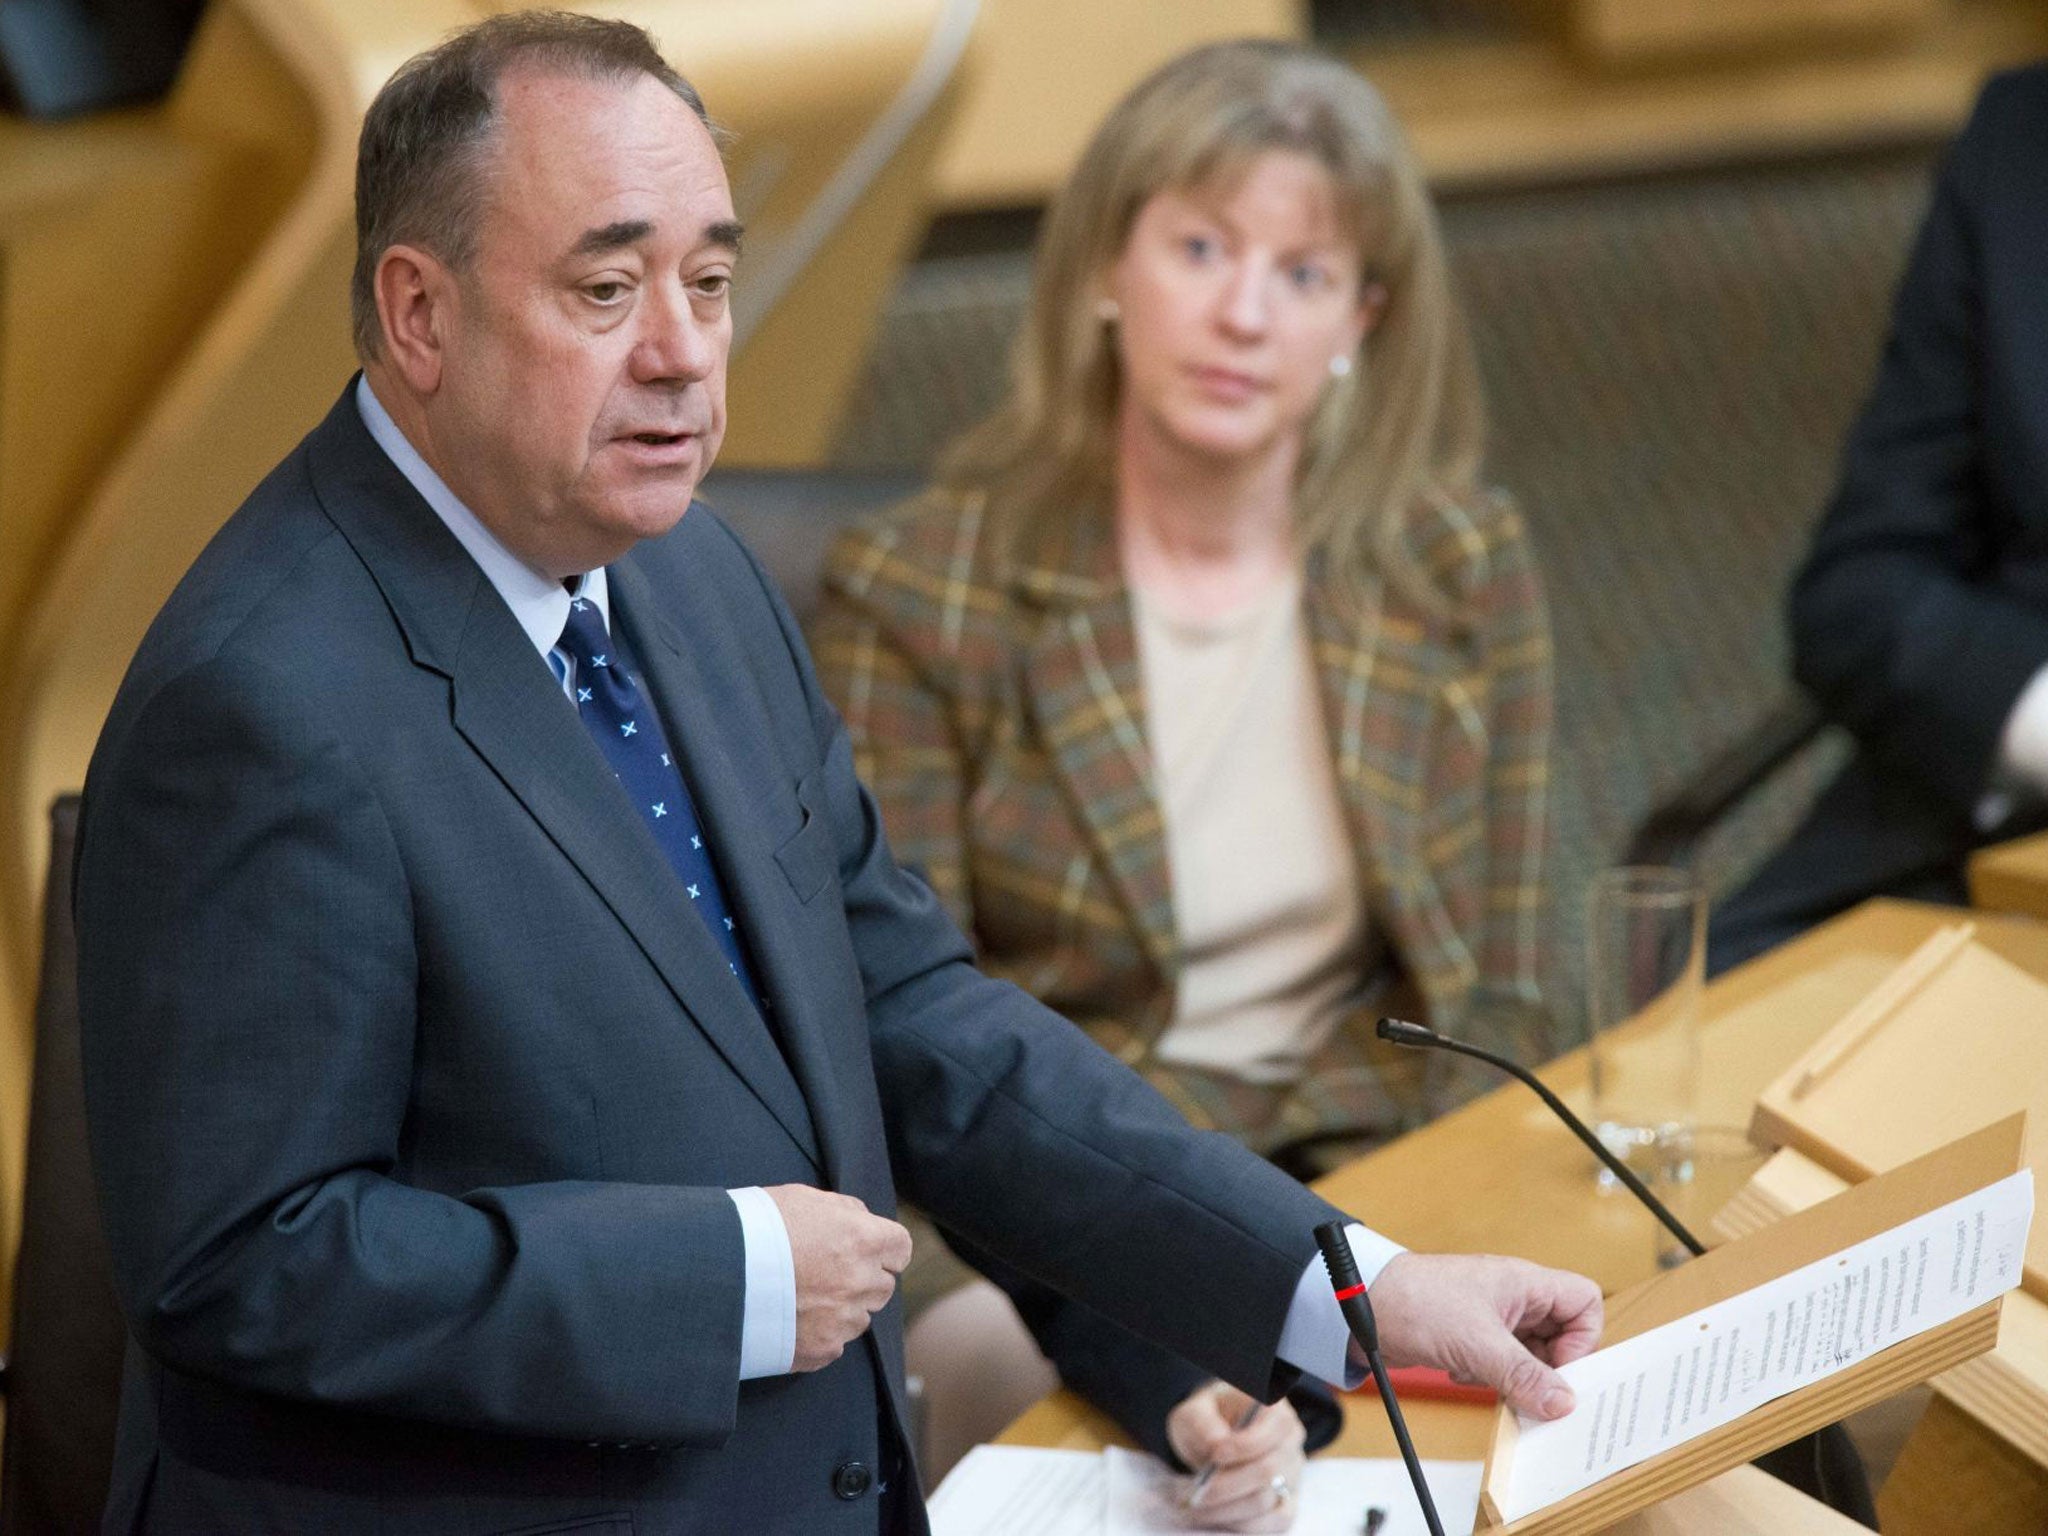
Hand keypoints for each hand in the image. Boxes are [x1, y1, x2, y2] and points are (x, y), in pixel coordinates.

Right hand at [765, 1185, 912, 1371]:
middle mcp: (861, 1281)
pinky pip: (834, 1344)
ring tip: (803, 1297)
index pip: (901, 1249)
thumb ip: (844, 1211)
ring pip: (860, 1317)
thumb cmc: (758, 1226)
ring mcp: (843, 1320)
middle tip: (827, 1274)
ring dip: (842, 1309)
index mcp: (862, 1240)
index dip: (885, 1250)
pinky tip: (791, 1319)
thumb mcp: (804, 1199)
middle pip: (883, 1286)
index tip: (870, 1252)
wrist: (717, 1271)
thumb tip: (861, 1221)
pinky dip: (819, 1334)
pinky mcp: (821, 1349)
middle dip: (863, 1280)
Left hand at [1166, 1382, 1305, 1531]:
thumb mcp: (1194, 1412)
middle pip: (1268, 1470)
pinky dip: (1243, 1525)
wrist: (1211, 1440)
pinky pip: (1275, 1522)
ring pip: (1267, 1500)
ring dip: (1228, 1509)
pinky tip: (1216, 1517)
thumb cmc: (1207, 1421)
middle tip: (1196, 1493)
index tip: (1215, 1456)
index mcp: (1274, 1408)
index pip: (1274, 1426)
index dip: (1246, 1445)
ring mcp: (1293, 1473)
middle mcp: (1291, 1440)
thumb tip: (1217, 1444)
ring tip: (1196, 1507)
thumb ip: (1203, 1423)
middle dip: (1228, 1485)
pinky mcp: (1287, 1501)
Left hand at [1361, 1252, 1601, 1419]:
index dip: (1583, 1338)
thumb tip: (1563, 1403)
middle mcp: (1513, 1298)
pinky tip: (1465, 1374)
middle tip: (1534, 1393)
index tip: (1561, 1369)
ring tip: (1493, 1382)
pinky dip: (1490, 1377)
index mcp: (1524, 1283)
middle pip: (1560, 1335)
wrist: (1360, 1306)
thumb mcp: (1477, 1343)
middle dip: (1548, 1368)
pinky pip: (1501, 1364)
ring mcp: (1492, 1318)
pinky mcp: (1470, 1338)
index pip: (1584, 1301)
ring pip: (1530, 1354)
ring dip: (1516, 1377)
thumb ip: (1523, 1374)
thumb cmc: (1415, 1301)